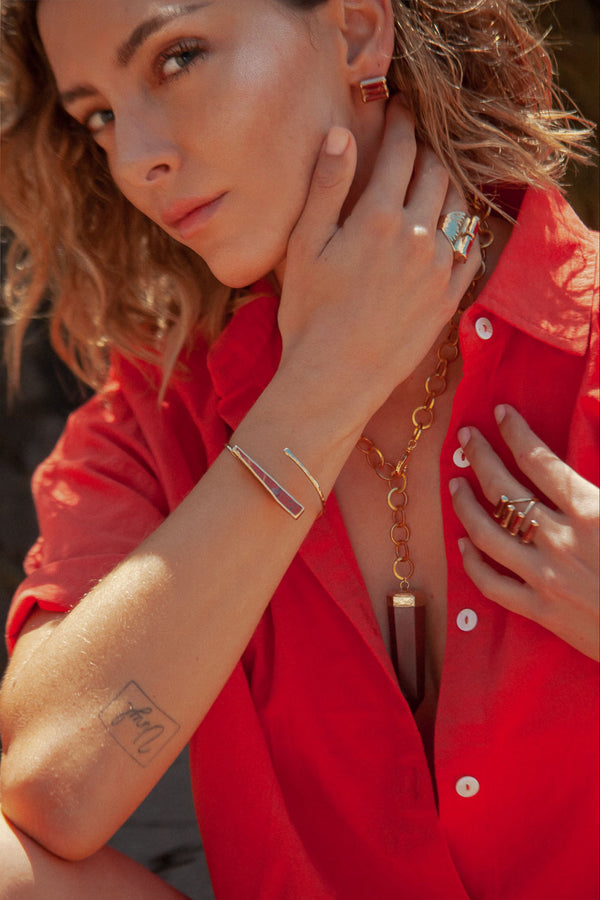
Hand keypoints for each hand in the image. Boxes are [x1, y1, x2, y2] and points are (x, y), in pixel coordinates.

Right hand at [278, 95, 481, 412]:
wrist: (334, 377)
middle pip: (437, 172)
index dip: (401, 122)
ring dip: (449, 184)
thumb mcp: (305, 246)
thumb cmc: (309, 314)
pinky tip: (452, 227)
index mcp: (378, 217)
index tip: (399, 107)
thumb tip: (341, 134)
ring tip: (435, 179)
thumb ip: (326, 188)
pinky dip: (465, 228)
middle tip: (416, 142)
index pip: (401, 151)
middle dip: (427, 148)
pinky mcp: (449, 298)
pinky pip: (471, 249)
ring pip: (459, 206)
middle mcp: (418, 236)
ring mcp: (439, 269)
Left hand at [450, 404, 599, 660]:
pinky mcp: (541, 611)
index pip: (539, 461)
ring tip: (455, 485)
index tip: (501, 413)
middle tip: (466, 436)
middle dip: (480, 456)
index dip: (516, 433)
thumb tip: (588, 448)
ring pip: (487, 534)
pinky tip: (463, 546)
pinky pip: (493, 585)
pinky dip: (473, 563)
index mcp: (591, 511)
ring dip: (465, 506)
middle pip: (504, 490)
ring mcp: (546, 577)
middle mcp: (560, 541)